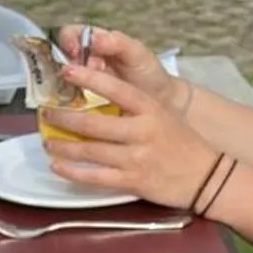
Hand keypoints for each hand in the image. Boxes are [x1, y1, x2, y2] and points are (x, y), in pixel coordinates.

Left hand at [41, 71, 217, 210]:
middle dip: (65, 117)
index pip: (115, 88)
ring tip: (47, 141)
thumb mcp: (162, 116)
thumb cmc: (182, 143)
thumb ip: (134, 109)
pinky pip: (94, 177)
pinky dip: (72, 172)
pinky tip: (58, 166)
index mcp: (150, 108)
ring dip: (63, 146)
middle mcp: (141, 130)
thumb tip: (99, 102)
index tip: (67, 70)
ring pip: (90, 150)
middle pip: (94, 122)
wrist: (206, 177)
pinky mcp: (132, 181)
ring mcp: (135, 157)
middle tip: (46, 113)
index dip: (89, 78)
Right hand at [54, 25, 182, 108]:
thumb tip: (96, 38)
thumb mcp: (137, 54)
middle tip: (72, 73)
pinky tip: (75, 106)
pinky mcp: (85, 106)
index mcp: (97, 44)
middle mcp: (86, 62)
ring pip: (63, 80)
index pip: (72, 35)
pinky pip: (69, 102)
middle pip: (62, 57)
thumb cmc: (149, 74)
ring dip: (64, 85)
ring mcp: (84, 85)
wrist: (162, 105)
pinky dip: (67, 104)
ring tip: (75, 90)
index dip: (68, 40)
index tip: (73, 51)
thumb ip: (118, 43)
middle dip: (64, 64)